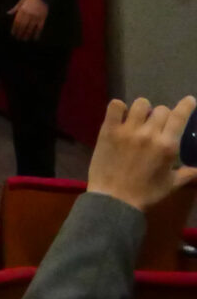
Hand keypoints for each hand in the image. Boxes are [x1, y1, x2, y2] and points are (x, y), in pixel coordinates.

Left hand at [11, 0, 48, 41]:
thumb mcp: (21, 2)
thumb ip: (15, 8)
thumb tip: (8, 13)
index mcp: (22, 10)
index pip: (17, 21)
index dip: (15, 28)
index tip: (13, 33)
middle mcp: (29, 15)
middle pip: (23, 26)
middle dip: (20, 33)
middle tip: (18, 38)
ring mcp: (36, 17)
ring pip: (31, 28)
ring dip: (27, 34)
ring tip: (24, 40)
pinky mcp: (42, 19)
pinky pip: (40, 28)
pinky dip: (37, 34)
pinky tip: (35, 38)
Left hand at [84, 96, 196, 212]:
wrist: (115, 199)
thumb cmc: (146, 193)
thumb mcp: (171, 184)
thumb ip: (188, 174)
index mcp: (167, 146)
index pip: (179, 117)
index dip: (186, 105)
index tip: (189, 100)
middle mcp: (149, 134)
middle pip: (161, 110)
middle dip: (163, 115)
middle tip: (158, 124)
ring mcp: (128, 130)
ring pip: (140, 104)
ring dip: (143, 109)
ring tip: (140, 119)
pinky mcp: (108, 130)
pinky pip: (115, 106)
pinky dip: (119, 107)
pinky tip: (121, 116)